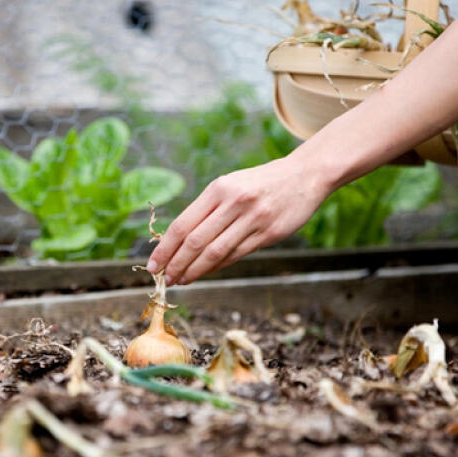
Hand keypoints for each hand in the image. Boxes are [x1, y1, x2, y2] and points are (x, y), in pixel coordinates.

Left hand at [146, 155, 330, 284]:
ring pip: (215, 252)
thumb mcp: (230, 186)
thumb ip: (207, 210)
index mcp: (218, 189)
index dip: (165, 248)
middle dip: (176, 264)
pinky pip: (236, 255)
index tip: (153, 264)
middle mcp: (233, 203)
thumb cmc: (260, 183)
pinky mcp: (268, 233)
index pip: (183, 224)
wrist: (304, 175)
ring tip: (181, 280)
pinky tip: (205, 273)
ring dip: (194, 270)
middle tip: (165, 279)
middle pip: (195, 242)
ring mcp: (252, 219)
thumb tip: (178, 241)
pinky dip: (217, 267)